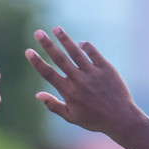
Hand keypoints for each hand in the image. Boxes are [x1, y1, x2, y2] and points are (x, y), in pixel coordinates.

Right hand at [25, 28, 145, 137]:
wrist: (121, 119)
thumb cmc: (94, 120)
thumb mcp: (72, 117)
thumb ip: (54, 106)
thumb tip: (38, 95)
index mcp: (69, 92)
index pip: (48, 74)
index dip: (37, 62)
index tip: (28, 51)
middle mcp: (79, 80)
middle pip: (60, 59)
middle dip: (47, 45)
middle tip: (38, 32)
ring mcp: (93, 73)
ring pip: (76, 52)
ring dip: (65, 39)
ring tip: (56, 29)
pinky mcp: (106, 69)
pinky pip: (94, 53)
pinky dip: (86, 46)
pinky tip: (80, 44)